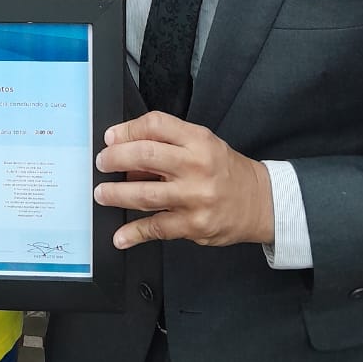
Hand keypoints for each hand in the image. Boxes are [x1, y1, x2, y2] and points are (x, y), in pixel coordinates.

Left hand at [94, 111, 274, 248]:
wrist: (260, 202)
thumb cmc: (225, 170)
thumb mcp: (203, 144)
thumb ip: (169, 144)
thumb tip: (126, 152)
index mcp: (198, 140)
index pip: (156, 125)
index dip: (127, 130)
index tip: (110, 137)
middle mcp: (196, 166)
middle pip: (145, 156)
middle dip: (115, 158)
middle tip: (102, 162)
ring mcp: (195, 197)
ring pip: (146, 194)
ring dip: (116, 194)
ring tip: (102, 193)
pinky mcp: (194, 225)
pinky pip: (157, 228)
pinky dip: (134, 233)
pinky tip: (120, 236)